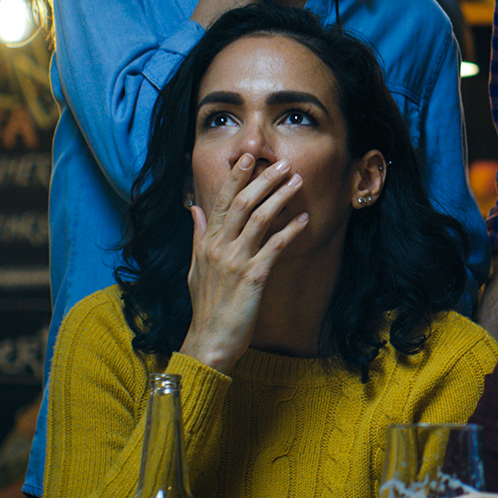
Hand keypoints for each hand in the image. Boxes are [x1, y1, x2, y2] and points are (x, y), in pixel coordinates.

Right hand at [178, 153, 307, 373]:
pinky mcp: (253, 277)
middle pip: (241, 203)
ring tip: (297, 181)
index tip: (248, 156)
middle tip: (282, 162)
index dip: (235, 177)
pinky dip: (290, 230)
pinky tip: (303, 219)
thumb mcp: (194, 268)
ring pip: (258, 219)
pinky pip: (275, 246)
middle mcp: (218, 248)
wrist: (209, 341)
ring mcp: (235, 261)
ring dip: (280, 197)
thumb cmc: (206, 306)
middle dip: (262, 179)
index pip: (220, 201)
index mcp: (206, 243)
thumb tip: (194, 208)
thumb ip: (197, 236)